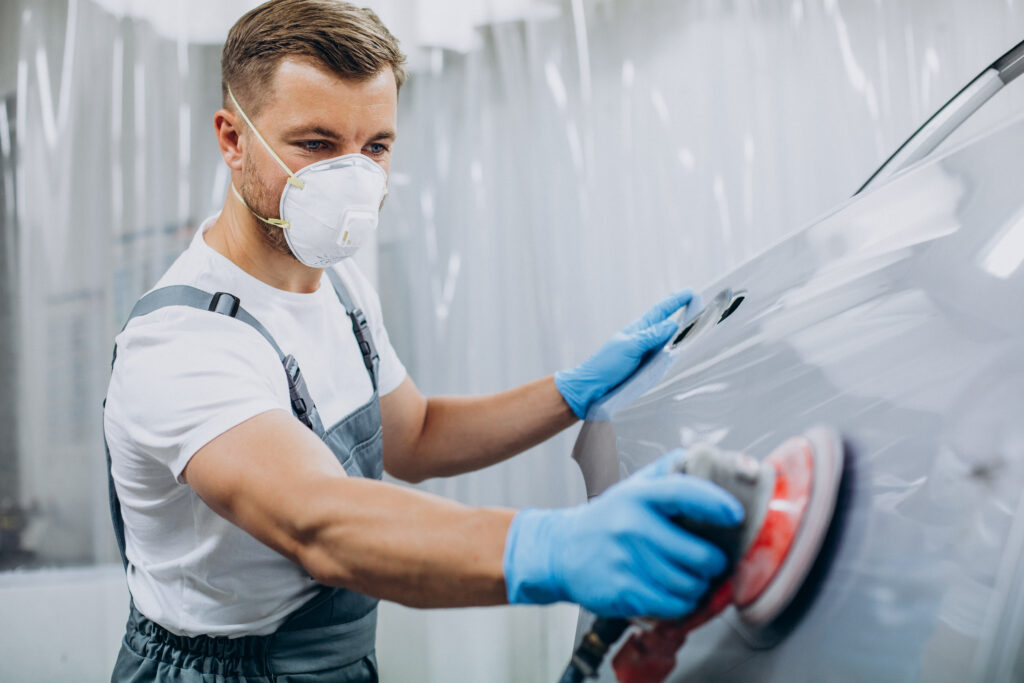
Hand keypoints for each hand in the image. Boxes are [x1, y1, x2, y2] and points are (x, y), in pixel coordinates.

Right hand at [503, 450, 743, 617]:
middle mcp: (632, 527)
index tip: (736, 514)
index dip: (716, 503)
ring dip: (700, 585)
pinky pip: (675, 606)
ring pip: (691, 585)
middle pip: (700, 556)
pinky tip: (675, 592)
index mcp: (638, 496)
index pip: (684, 493)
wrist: (562, 550)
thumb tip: (708, 457)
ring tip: (692, 577)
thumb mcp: (633, 487)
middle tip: (712, 560)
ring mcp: (628, 562)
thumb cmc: (608, 518)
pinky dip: (683, 603)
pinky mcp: (625, 592)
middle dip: (715, 563)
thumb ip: (669, 471)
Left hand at [555, 290, 697, 418]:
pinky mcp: (646, 368)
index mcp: (639, 330)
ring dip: (681, 332)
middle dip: (681, 312)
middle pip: (666, 323)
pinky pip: (665, 356)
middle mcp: (644, 340)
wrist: (592, 387)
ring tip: (696, 324)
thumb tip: (673, 324)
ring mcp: (646, 354)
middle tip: (697, 303)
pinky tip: (681, 350)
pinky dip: (675, 351)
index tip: (690, 291)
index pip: (661, 311)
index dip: (675, 301)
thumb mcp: (629, 347)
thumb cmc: (606, 365)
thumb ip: (651, 336)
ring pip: (668, 340)